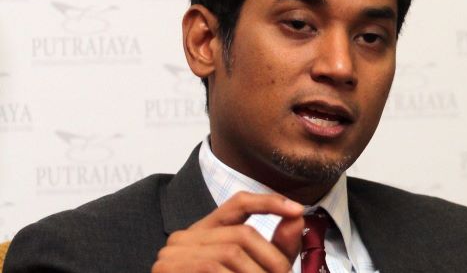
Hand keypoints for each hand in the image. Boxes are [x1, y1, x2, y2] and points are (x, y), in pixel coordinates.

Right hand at [152, 191, 304, 272]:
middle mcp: (186, 237)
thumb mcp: (253, 270)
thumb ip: (276, 247)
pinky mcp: (167, 270)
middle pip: (243, 233)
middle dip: (272, 258)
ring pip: (232, 252)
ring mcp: (173, 255)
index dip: (269, 202)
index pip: (239, 202)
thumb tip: (297, 217)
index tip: (297, 209)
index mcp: (206, 231)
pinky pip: (213, 269)